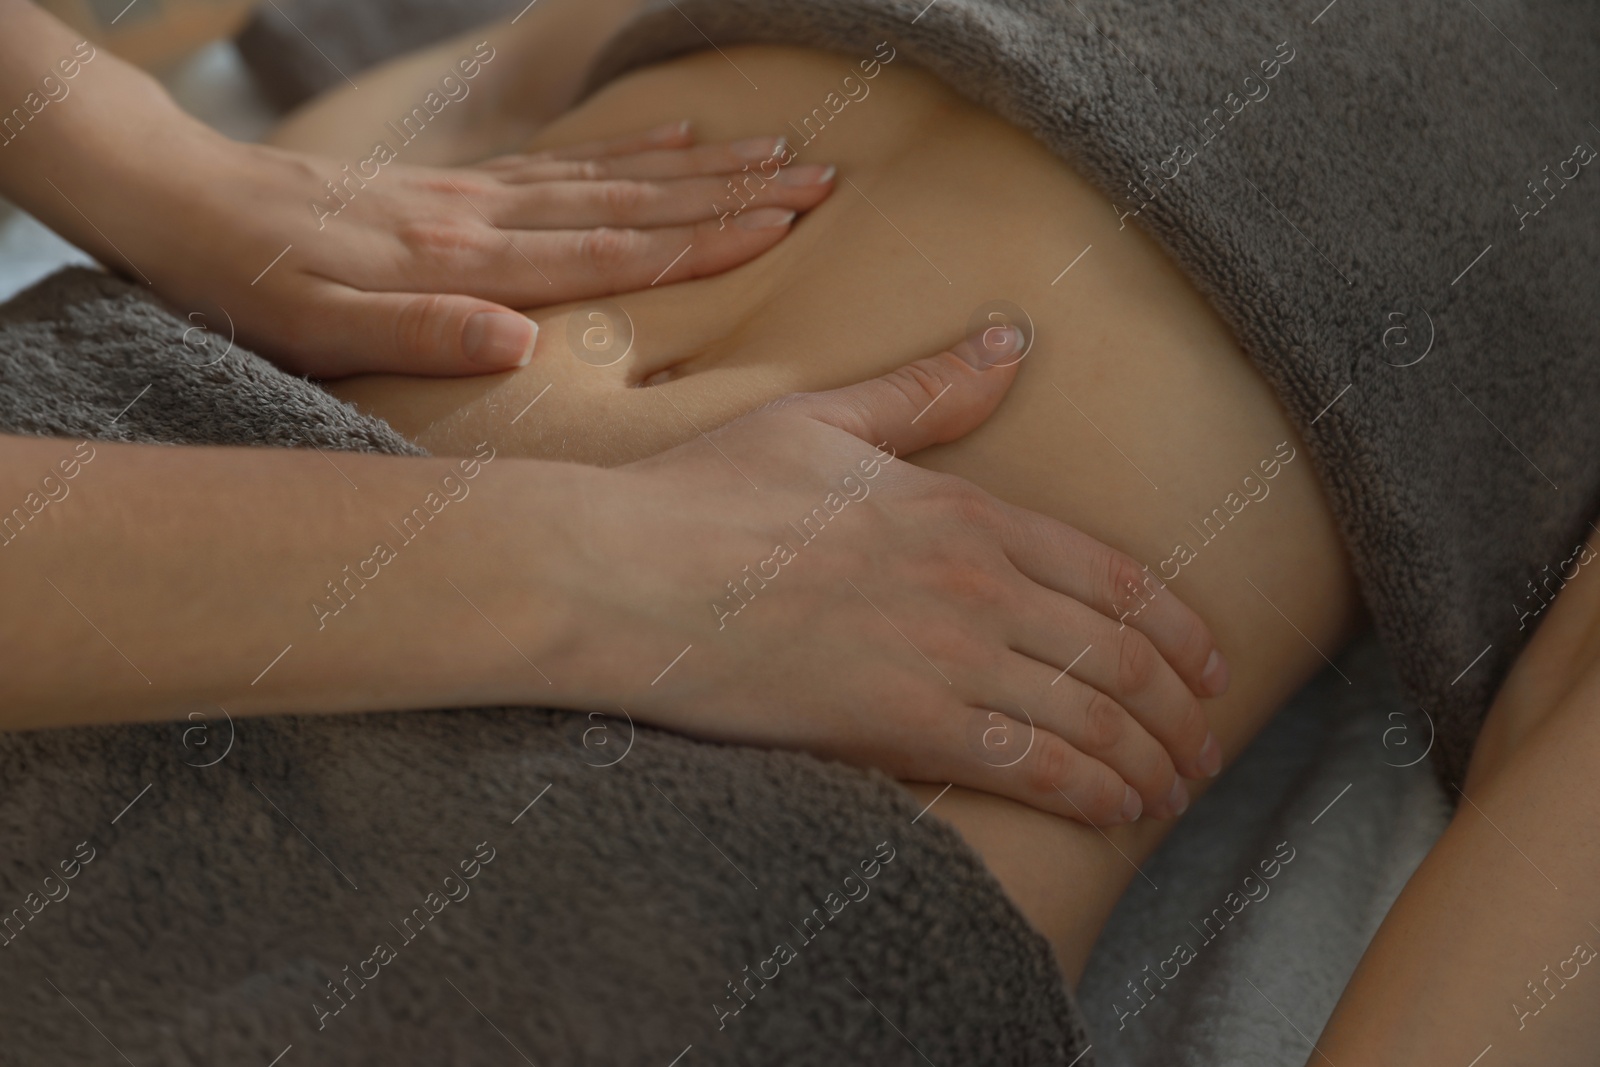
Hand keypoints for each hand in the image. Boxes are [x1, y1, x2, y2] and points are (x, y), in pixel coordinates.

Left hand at [125, 121, 830, 377]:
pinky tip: (667, 141)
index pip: (609, 253)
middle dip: (731, 195)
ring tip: (772, 153)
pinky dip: (625, 153)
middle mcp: (486, 220)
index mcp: (467, 263)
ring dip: (698, 169)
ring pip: (609, 178)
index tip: (780, 225)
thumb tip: (522, 341)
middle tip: (816, 180)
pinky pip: (560, 163)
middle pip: (632, 205)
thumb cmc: (247, 284)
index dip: (700, 242)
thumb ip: (423, 335)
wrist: (178, 199)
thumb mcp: (319, 332)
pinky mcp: (457, 187)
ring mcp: (475, 196)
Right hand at [547, 329, 1228, 824]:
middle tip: (1204, 746)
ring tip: (1172, 789)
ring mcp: (948, 655)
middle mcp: (978, 583)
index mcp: (965, 511)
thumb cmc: (711, 495)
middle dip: (1179, 710)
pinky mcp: (906, 724)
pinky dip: (1092, 792)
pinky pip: (1033, 766)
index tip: (1208, 667)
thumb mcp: (824, 420)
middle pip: (1120, 655)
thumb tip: (1009, 341)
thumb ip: (926, 393)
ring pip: (1091, 716)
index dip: (1176, 630)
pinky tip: (1117, 810)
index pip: (1112, 577)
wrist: (629, 573)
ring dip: (1149, 759)